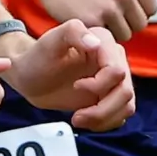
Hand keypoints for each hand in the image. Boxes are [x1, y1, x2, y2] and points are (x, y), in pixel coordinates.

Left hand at [4, 19, 134, 130]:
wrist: (30, 76)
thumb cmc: (38, 57)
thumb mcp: (51, 41)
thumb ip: (73, 32)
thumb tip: (96, 44)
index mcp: (103, 41)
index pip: (117, 70)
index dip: (99, 85)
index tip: (76, 86)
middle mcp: (113, 59)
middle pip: (125, 91)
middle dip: (102, 109)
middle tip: (77, 116)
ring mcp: (114, 80)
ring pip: (127, 105)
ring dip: (103, 118)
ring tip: (78, 119)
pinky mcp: (110, 96)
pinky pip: (121, 114)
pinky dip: (105, 123)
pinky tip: (85, 120)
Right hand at [29, 0, 156, 41]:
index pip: (151, 9)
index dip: (136, 8)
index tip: (120, 2)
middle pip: (139, 24)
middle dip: (126, 21)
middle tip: (107, 10)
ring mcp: (108, 8)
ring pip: (124, 34)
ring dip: (112, 29)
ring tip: (97, 14)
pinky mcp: (91, 21)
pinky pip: (105, 38)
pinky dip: (97, 32)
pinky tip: (87, 18)